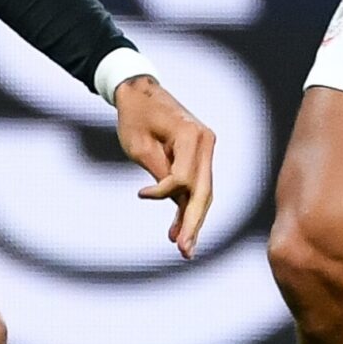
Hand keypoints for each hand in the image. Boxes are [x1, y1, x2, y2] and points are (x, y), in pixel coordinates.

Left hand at [113, 76, 215, 259]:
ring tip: (184, 249)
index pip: (184, 178)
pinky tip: (180, 229)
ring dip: (193, 221)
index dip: (163, 192)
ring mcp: (207, 148)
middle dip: (193, 223)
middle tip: (184, 251)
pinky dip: (188, 206)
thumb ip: (160, 173)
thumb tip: (174, 202)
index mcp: (192, 135)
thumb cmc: (135, 116)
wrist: (139, 92)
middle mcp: (207, 141)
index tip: (140, 193)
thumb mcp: (140, 145)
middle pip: (204, 192)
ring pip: (204, 193)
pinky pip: (197, 185)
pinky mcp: (200, 155)